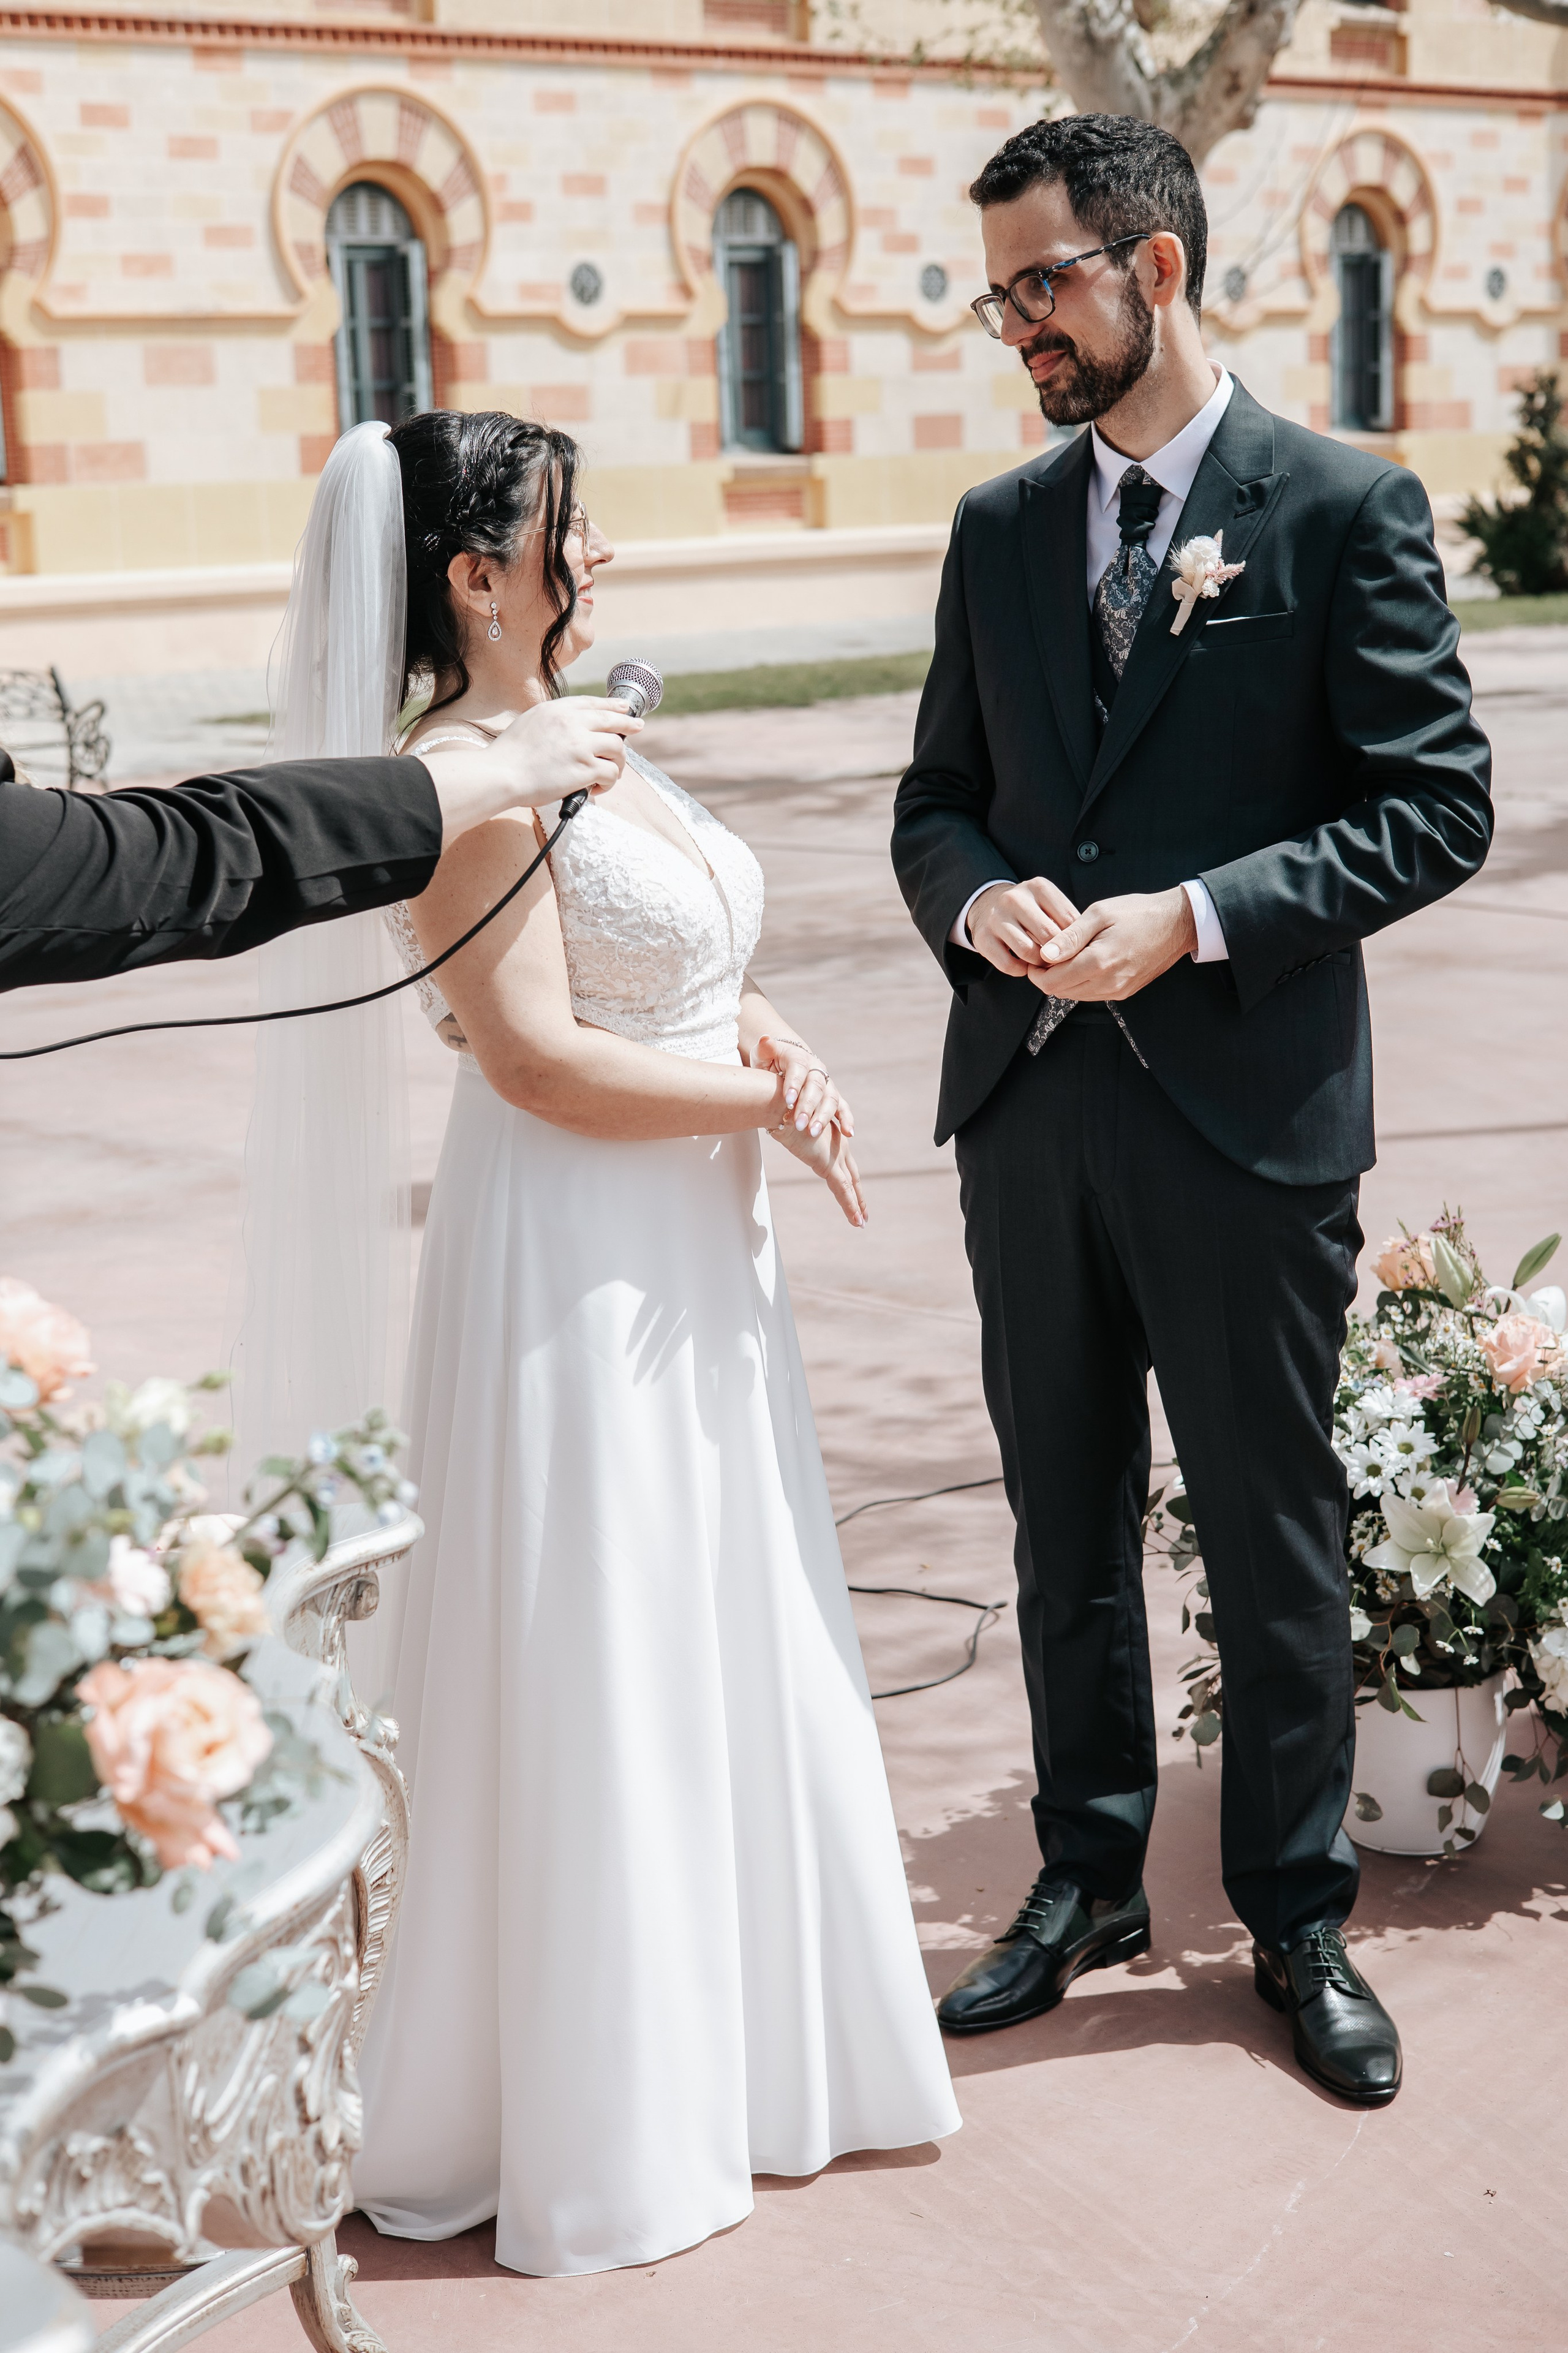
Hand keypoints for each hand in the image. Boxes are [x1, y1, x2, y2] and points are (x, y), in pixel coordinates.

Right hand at [492, 697, 642, 806]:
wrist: (502, 774)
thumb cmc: (510, 755)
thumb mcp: (531, 722)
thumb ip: (554, 720)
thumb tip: (572, 727)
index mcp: (558, 710)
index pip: (593, 703)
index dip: (612, 706)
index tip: (625, 709)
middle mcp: (573, 722)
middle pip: (612, 721)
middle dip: (628, 726)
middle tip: (637, 728)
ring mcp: (581, 744)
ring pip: (618, 748)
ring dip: (617, 763)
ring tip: (608, 774)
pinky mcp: (586, 767)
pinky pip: (612, 772)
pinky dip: (609, 782)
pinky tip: (597, 788)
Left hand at [752, 1033, 854, 1141]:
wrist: (784, 1065)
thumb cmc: (770, 1062)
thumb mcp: (763, 1055)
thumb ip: (764, 1049)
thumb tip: (765, 1039)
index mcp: (799, 1057)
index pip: (799, 1068)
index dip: (795, 1083)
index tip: (788, 1101)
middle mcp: (816, 1069)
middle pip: (816, 1086)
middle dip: (808, 1106)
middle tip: (798, 1124)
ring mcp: (826, 1083)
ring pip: (830, 1099)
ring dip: (823, 1116)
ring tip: (813, 1132)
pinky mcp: (832, 1096)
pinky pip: (842, 1107)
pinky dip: (847, 1119)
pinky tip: (848, 1133)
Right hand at [769, 1109, 866, 1228]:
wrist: (781, 1107)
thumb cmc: (783, 1112)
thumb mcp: (791, 1125)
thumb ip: (793, 1132)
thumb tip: (782, 1131)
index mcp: (831, 1138)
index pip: (844, 1164)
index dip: (850, 1179)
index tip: (853, 1192)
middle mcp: (838, 1147)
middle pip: (852, 1176)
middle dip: (858, 1195)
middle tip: (863, 1212)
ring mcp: (835, 1156)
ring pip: (850, 1187)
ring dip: (856, 1205)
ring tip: (861, 1221)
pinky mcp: (828, 1164)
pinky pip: (843, 1190)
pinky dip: (851, 1206)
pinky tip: (856, 1219)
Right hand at [964, 877, 1080, 976]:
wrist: (987, 904)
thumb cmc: (1028, 909)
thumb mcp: (1047, 903)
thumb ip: (1066, 920)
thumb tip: (1084, 946)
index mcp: (1038, 887)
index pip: (1068, 919)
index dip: (1075, 940)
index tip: (1076, 949)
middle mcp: (1015, 899)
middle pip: (1049, 935)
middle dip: (1058, 953)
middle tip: (1061, 961)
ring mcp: (996, 917)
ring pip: (1028, 951)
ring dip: (1039, 964)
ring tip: (1043, 964)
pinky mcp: (982, 937)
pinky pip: (1008, 964)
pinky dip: (1020, 970)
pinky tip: (1024, 966)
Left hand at [1030, 887, 1196, 1000]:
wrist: (1176, 924)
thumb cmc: (1138, 912)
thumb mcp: (1100, 913)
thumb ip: (1070, 936)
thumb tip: (1045, 954)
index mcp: (1099, 962)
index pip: (1052, 982)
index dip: (1037, 971)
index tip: (1036, 955)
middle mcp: (1108, 983)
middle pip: (1060, 992)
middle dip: (1047, 977)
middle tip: (1048, 955)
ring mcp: (1118, 990)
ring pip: (1075, 996)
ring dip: (1064, 981)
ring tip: (1066, 957)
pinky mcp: (1125, 992)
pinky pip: (1092, 994)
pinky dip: (1080, 983)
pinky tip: (1083, 963)